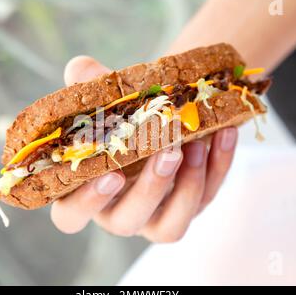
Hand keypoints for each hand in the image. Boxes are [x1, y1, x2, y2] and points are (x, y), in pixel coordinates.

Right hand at [50, 56, 237, 242]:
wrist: (155, 123)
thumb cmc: (121, 121)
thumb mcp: (105, 102)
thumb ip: (88, 87)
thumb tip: (80, 68)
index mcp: (86, 193)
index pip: (71, 216)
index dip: (87, 203)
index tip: (109, 174)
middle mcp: (118, 213)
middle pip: (126, 222)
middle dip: (150, 189)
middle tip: (168, 153)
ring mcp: (155, 216)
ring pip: (170, 227)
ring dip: (188, 186)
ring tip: (197, 142)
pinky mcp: (188, 208)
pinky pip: (205, 199)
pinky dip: (218, 168)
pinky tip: (224, 134)